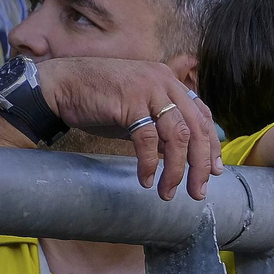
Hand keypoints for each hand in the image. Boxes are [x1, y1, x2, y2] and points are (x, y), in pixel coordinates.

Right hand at [36, 57, 219, 201]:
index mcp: (169, 82)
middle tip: (198, 191)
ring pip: (176, 136)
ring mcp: (147, 90)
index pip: (203, 115)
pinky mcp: (128, 102)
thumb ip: (160, 125)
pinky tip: (146, 179)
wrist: (59, 84)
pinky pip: (147, 139)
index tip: (215, 171)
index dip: (212, 145)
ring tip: (169, 192)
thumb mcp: (137, 109)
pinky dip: (149, 163)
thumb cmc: (98, 99)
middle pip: (196, 129)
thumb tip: (181, 154)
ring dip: (175, 170)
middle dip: (200, 165)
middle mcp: (163, 82)